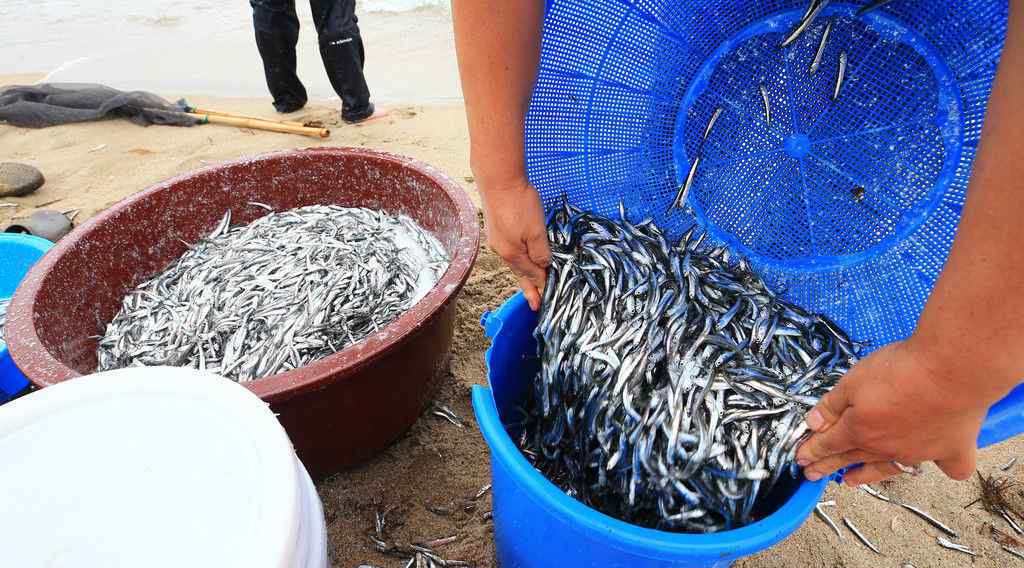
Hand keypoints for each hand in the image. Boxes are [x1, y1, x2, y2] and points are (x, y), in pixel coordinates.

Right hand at [479, 178, 550, 309]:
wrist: (498, 179)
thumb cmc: (519, 203)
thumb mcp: (536, 230)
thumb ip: (540, 252)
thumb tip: (543, 267)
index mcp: (512, 254)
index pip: (531, 275)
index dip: (542, 286)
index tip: (546, 300)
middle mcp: (501, 251)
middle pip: (519, 272)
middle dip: (529, 288)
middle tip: (534, 304)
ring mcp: (496, 240)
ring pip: (514, 261)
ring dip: (523, 273)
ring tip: (530, 284)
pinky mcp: (495, 229)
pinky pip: (510, 250)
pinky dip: (518, 258)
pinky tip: (521, 257)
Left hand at [796, 341, 989, 485]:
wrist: (951, 369)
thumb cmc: (898, 370)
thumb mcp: (852, 381)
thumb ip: (831, 405)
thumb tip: (811, 424)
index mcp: (860, 431)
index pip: (829, 444)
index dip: (812, 451)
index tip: (800, 459)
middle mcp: (886, 448)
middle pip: (851, 458)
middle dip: (827, 466)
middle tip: (811, 475)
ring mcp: (919, 452)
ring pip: (887, 468)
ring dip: (866, 475)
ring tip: (850, 481)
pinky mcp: (951, 448)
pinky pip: (947, 466)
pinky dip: (944, 468)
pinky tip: (938, 465)